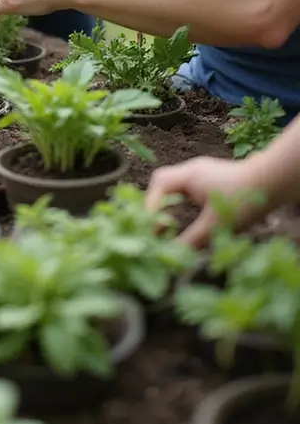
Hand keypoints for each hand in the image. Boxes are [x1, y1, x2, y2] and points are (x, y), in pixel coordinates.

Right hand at [145, 156, 272, 247]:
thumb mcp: (216, 226)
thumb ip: (191, 240)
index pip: (158, 185)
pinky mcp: (211, 179)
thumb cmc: (244, 200)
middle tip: (154, 228)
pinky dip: (179, 202)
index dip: (150, 206)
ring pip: (173, 185)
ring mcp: (201, 172)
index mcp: (189, 175)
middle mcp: (192, 169)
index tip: (151, 229)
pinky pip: (185, 188)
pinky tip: (182, 217)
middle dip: (154, 205)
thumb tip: (172, 254)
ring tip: (164, 225)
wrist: (274, 181)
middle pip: (161, 183)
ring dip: (166, 203)